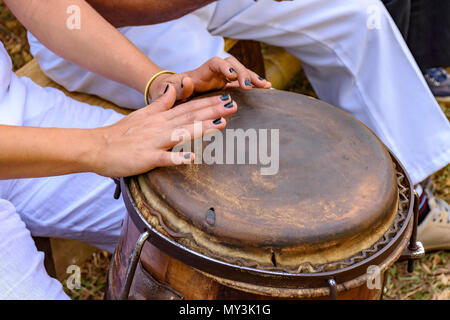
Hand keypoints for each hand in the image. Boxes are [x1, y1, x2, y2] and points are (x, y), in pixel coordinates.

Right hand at [91, 85, 236, 176]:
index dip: (209, 103)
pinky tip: (192, 158)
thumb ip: (161, 102)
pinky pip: (164, 158)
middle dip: (213, 111)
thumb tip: (175, 88)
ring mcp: (154, 141)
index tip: (227, 98)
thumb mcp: (142, 114)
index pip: (189, 108)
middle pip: (190, 117)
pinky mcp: (146, 157)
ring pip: (181, 134)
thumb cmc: (121, 133)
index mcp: (161, 117)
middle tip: (234, 106)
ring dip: (201, 129)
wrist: (97, 147)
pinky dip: (177, 157)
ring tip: (221, 125)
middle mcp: (160, 126)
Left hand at [149, 56, 270, 100]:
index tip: (232, 76)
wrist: (175, 92)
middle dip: (243, 73)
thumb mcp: (172, 91)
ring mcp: (223, 78)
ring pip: (241, 73)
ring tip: (267, 86)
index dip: (225, 68)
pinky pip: (243, 83)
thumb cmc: (172, 92)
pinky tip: (267, 89)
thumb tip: (187, 80)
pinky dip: (254, 84)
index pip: (215, 63)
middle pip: (232, 65)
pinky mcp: (228, 86)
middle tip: (251, 86)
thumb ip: (180, 88)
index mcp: (202, 71)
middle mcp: (215, 72)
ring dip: (253, 78)